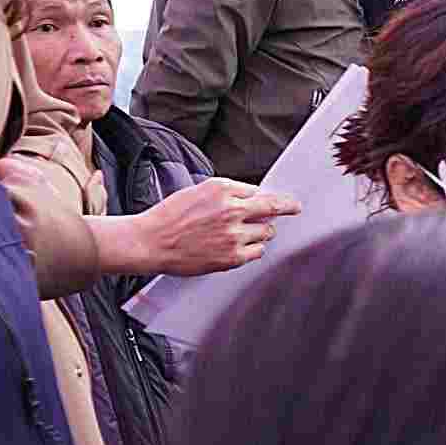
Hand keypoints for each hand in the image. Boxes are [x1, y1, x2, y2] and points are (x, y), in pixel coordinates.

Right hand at [137, 179, 301, 275]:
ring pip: (267, 231)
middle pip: (272, 207)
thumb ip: (225, 194)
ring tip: (245, 234)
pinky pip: (258, 251)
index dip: (265, 197)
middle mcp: (231, 209)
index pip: (256, 191)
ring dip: (262, 232)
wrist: (150, 242)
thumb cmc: (169, 217)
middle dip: (288, 207)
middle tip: (296, 207)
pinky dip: (254, 249)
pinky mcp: (232, 256)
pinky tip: (242, 247)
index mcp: (221, 188)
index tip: (283, 199)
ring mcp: (234, 234)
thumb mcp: (197, 192)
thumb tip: (252, 197)